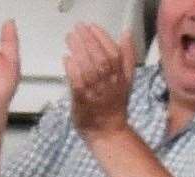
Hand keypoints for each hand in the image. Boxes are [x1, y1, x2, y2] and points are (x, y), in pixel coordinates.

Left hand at [64, 25, 136, 141]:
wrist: (107, 132)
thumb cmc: (114, 105)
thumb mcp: (127, 79)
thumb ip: (127, 56)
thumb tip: (125, 33)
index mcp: (121, 76)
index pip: (113, 52)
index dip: (102, 37)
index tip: (91, 27)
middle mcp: (110, 83)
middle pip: (100, 58)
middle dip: (88, 40)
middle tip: (77, 29)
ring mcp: (96, 92)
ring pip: (89, 68)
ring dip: (78, 51)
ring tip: (70, 39)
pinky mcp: (83, 101)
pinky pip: (78, 83)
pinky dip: (72, 70)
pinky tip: (67, 59)